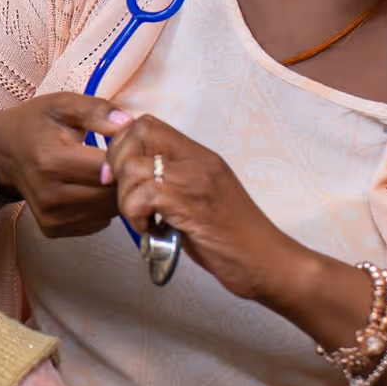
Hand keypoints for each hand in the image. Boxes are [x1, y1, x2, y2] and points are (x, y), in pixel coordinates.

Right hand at [0, 94, 127, 237]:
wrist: (3, 151)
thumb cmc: (35, 124)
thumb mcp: (62, 104)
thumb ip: (97, 111)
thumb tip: (128, 124)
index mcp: (53, 161)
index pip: (108, 170)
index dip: (127, 158)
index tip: (129, 146)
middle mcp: (49, 194)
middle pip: (110, 196)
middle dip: (124, 178)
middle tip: (121, 158)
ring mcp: (50, 215)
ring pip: (107, 212)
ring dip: (114, 194)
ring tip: (104, 171)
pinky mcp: (52, 228)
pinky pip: (96, 223)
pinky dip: (101, 207)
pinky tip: (90, 186)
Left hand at [103, 114, 310, 306]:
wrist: (269, 262)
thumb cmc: (233, 238)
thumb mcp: (200, 198)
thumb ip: (172, 182)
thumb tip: (130, 178)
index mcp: (200, 155)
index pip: (147, 123)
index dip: (123, 144)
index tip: (119, 174)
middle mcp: (198, 160)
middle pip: (138, 133)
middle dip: (117, 164)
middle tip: (124, 195)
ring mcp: (196, 181)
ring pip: (133, 168)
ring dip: (126, 197)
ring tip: (142, 219)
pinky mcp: (192, 206)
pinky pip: (143, 196)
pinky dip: (136, 215)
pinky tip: (151, 230)